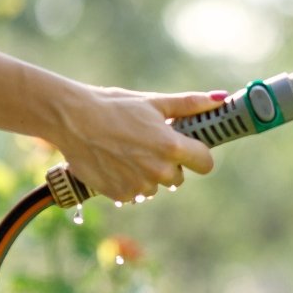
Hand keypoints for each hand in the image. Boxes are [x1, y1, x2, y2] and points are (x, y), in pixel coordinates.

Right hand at [44, 86, 224, 202]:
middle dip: (168, 164)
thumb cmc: (114, 106)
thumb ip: (190, 104)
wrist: (71, 119)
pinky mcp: (121, 194)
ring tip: (126, 152)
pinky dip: (128, 182)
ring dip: (147, 174)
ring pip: (155, 186)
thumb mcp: (153, 102)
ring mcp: (140, 185)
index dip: (197, 154)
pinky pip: (135, 193)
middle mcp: (159, 170)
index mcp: (172, 147)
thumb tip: (222, 98)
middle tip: (145, 145)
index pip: (206, 164)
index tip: (185, 146)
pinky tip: (114, 162)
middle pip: (178, 177)